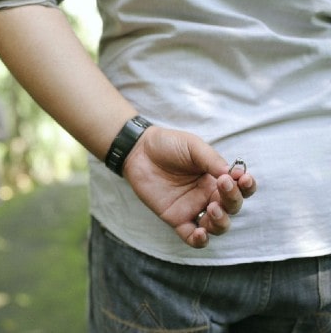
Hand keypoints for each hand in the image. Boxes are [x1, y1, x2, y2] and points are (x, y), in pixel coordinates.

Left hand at [122, 126, 256, 248]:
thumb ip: (212, 159)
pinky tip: (200, 233)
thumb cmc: (168, 145)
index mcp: (216, 177)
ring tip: (213, 208)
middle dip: (233, 199)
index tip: (243, 178)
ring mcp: (193, 208)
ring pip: (217, 226)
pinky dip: (199, 240)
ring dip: (221, 221)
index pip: (241, 188)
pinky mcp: (176, 218)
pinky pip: (191, 237)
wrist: (139, 151)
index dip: (247, 187)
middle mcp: (208, 195)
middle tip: (223, 186)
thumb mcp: (192, 146)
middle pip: (232, 207)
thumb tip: (233, 173)